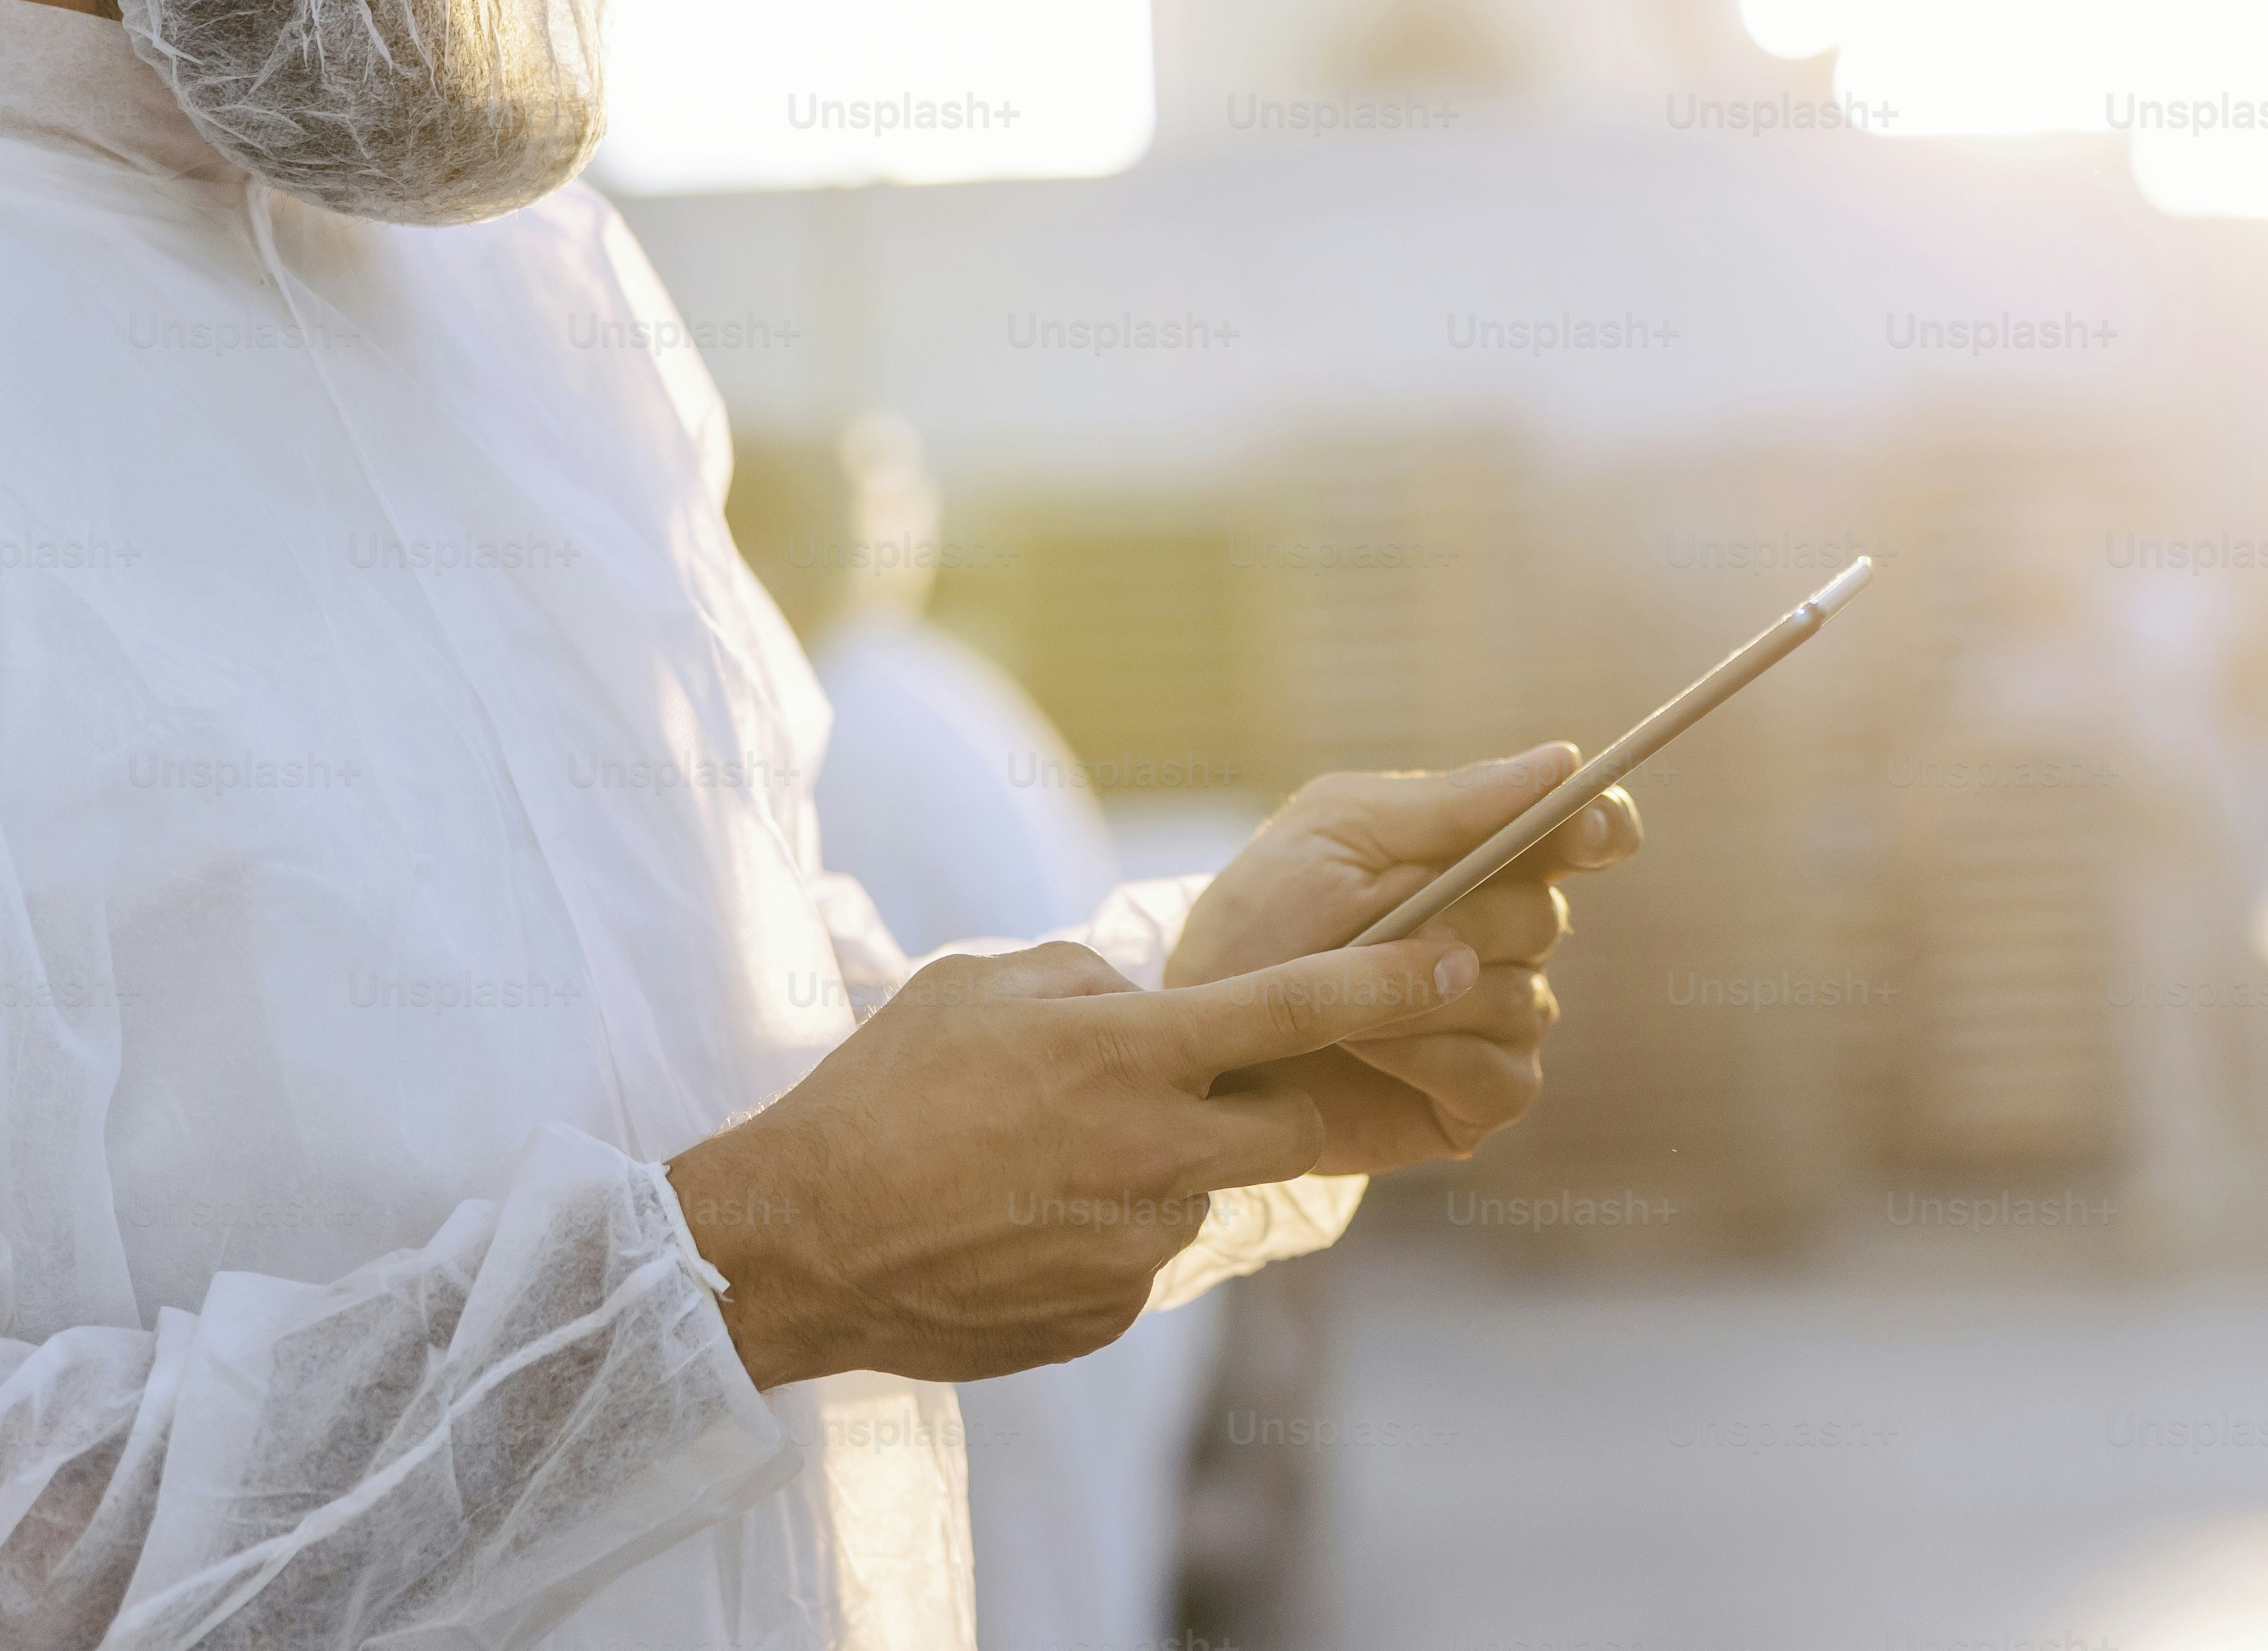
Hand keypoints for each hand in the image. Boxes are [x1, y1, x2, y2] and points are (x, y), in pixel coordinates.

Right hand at [666, 930, 1474, 1388]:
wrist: (803, 1243)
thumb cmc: (883, 1094)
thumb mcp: (985, 985)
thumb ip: (1092, 981)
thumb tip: (1146, 998)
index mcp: (1133, 1051)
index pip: (1302, 1005)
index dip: (1394, 978)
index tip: (1464, 957)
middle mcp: (1159, 1148)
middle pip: (1294, 1119)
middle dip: (1282, 1096)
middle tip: (1204, 1082)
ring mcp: (1141, 1239)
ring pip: (1208, 1188)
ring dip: (1166, 1165)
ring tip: (1052, 1160)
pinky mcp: (1112, 1310)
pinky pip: (1145, 1254)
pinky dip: (1108, 1230)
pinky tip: (1025, 1221)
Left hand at [1161, 745, 1646, 1173]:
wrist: (1202, 1037)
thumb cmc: (1261, 920)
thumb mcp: (1335, 835)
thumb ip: (1447, 804)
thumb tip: (1562, 764)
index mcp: (1482, 856)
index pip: (1585, 832)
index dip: (1601, 828)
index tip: (1587, 834)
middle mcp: (1507, 937)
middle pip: (1542, 916)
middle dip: (1456, 921)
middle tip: (1375, 931)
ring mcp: (1501, 1019)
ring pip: (1518, 999)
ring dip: (1419, 996)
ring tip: (1340, 998)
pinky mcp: (1481, 1097)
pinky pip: (1500, 1075)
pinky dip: (1428, 1057)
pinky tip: (1365, 1045)